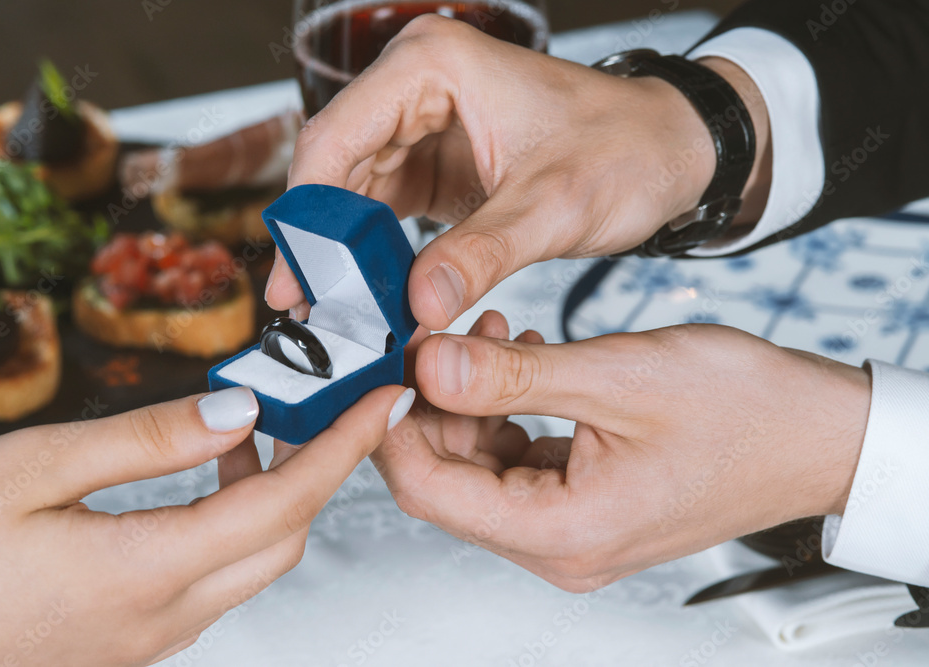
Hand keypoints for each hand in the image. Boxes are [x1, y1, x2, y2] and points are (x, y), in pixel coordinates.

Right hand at [0, 384, 412, 665]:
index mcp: (143, 573)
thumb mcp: (33, 469)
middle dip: (319, 469)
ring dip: (273, 496)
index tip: (383, 402)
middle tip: (322, 405)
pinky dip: (234, 526)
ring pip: (253, 563)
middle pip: (284, 539)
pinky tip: (203, 482)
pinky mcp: (131, 640)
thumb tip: (242, 412)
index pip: (283, 503)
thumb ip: (149, 439)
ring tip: (253, 431)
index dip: (343, 446)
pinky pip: (214, 579)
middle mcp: (162, 618)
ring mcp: (148, 639)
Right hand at [267, 15, 771, 328]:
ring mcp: (420, 126)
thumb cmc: (627, 150)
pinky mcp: (434, 165)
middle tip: (306, 314)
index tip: (298, 283)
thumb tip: (416, 308)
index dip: (308, 214)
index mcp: (432, 67)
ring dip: (342, 255)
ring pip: (351, 195)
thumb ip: (484, 254)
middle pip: (333, 168)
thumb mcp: (555, 204)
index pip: (334, 137)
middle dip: (320, 243)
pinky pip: (383, 212)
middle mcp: (415, 88)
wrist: (673, 151)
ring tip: (330, 317)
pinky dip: (374, 257)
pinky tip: (370, 300)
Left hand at [375, 319, 869, 591]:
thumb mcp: (617, 377)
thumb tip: (429, 366)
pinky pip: (515, 461)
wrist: (815, 434)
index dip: (395, 423)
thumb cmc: (746, 413)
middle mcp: (559, 546)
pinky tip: (519, 360)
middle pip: (447, 481)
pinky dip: (505, 410)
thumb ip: (513, 377)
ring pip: (478, 467)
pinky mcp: (582, 505)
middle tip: (442, 335)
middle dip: (434, 403)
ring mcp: (570, 529)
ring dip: (471, 400)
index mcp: (563, 531)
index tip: (392, 362)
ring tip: (490, 336)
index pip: (429, 490)